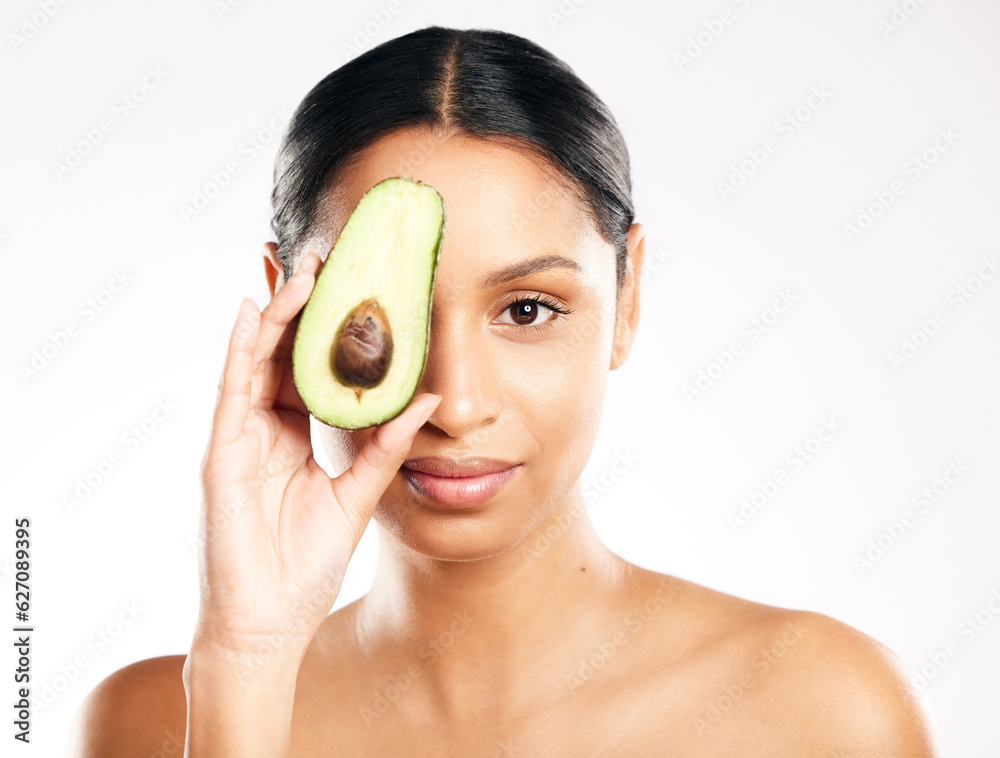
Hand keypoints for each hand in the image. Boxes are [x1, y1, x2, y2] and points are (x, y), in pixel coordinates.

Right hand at [193, 252, 439, 660]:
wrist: (269, 623)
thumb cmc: (306, 564)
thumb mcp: (357, 493)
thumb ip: (387, 447)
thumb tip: (427, 401)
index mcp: (297, 435)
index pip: (313, 368)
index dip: (331, 328)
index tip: (356, 286)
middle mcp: (266, 427)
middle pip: (284, 352)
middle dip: (302, 306)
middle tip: (329, 257)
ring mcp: (240, 437)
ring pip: (257, 360)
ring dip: (277, 312)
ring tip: (301, 268)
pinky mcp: (222, 454)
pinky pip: (231, 391)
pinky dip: (239, 349)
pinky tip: (251, 310)